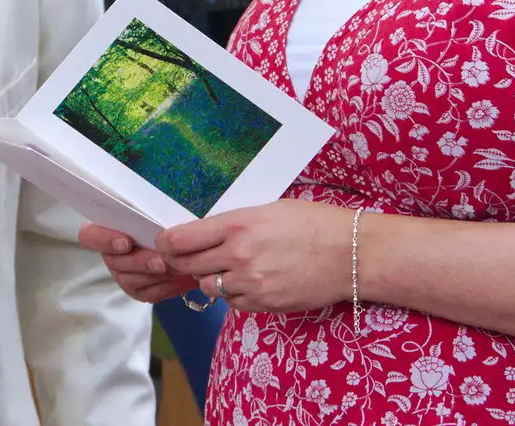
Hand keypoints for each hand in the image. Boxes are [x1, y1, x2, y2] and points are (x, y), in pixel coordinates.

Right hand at [77, 222, 196, 303]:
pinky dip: (164, 286)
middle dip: (139, 261)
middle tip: (162, 260)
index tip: (126, 242)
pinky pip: (147, 293)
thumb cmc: (173, 223)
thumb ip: (154, 216)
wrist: (192, 246)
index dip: (103, 240)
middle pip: (114, 262)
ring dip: (154, 275)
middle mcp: (111, 254)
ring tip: (176, 268)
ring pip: (130, 280)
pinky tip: (178, 278)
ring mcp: (123, 274)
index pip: (89, 235)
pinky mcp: (138, 291)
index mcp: (110, 227)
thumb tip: (160, 224)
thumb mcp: (163, 212)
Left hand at [157, 200, 353, 313]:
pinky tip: (253, 280)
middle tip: (187, 257)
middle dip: (184, 262)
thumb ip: (235, 223)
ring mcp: (250, 283)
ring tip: (231, 266)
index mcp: (238, 225)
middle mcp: (239, 255)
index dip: (167, 243)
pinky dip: (235, 294)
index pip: (182, 239)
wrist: (350, 253)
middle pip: (188, 266)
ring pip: (209, 287)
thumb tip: (206, 231)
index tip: (164, 242)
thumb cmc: (313, 223)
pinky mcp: (263, 304)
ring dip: (212, 279)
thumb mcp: (269, 210)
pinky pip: (233, 303)